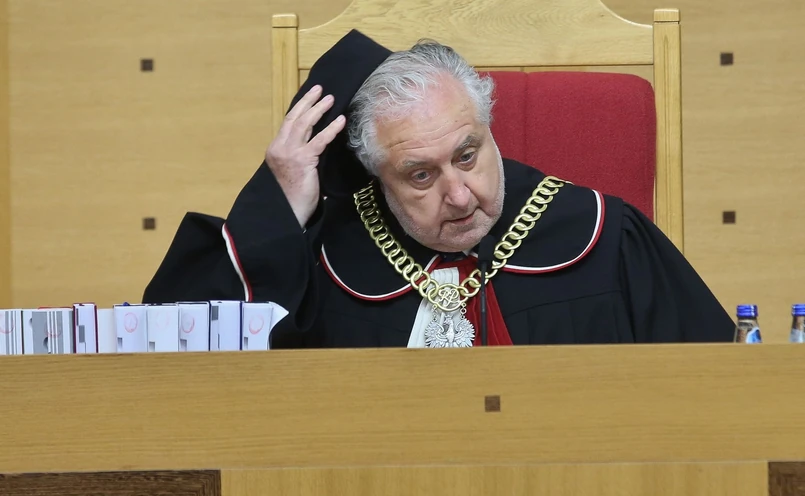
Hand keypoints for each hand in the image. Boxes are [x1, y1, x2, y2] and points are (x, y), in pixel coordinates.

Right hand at [265, 85, 345, 226]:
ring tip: (331, 99)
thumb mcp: (293, 172)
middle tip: (320, 90)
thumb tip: (317, 150)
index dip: (300, 108)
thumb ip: (301, 158)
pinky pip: (319, 140)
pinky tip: (341, 121)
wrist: (286, 213)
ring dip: (319, 109)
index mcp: (276, 149)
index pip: (288, 123)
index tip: (309, 97)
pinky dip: (331, 129)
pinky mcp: (302, 160)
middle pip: (294, 118)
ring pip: (305, 124)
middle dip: (308, 102)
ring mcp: (290, 153)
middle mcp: (280, 147)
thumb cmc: (292, 198)